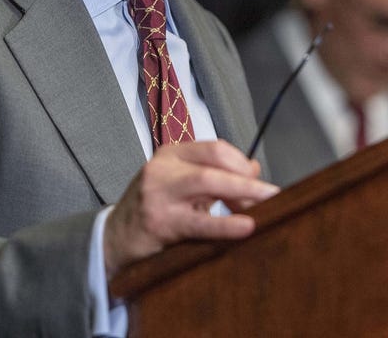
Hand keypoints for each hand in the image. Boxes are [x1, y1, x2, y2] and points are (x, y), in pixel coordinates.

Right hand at [103, 140, 278, 278]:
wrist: (115, 239)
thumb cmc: (155, 209)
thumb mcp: (182, 185)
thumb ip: (215, 175)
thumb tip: (254, 169)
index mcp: (170, 154)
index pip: (215, 148)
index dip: (241, 163)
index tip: (258, 182)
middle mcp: (162, 168)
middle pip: (214, 163)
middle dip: (247, 178)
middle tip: (272, 193)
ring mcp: (158, 194)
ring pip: (207, 184)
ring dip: (242, 193)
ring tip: (266, 205)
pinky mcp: (159, 222)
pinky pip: (199, 222)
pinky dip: (226, 224)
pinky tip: (246, 226)